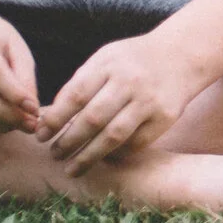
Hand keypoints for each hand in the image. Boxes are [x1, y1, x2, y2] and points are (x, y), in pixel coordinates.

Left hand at [35, 32, 208, 173]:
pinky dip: (117, 153)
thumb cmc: (133, 60)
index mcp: (109, 64)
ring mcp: (149, 100)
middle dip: (68, 141)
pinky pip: (136, 142)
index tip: (40, 136)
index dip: (54, 119)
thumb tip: (50, 119)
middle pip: (92, 119)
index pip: (75, 95)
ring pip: (113, 136)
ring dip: (89, 156)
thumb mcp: (106, 59)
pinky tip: (104, 157)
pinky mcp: (166, 116)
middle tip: (54, 155)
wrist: (183, 55)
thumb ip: (80, 84)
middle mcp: (130, 81)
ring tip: (72, 168)